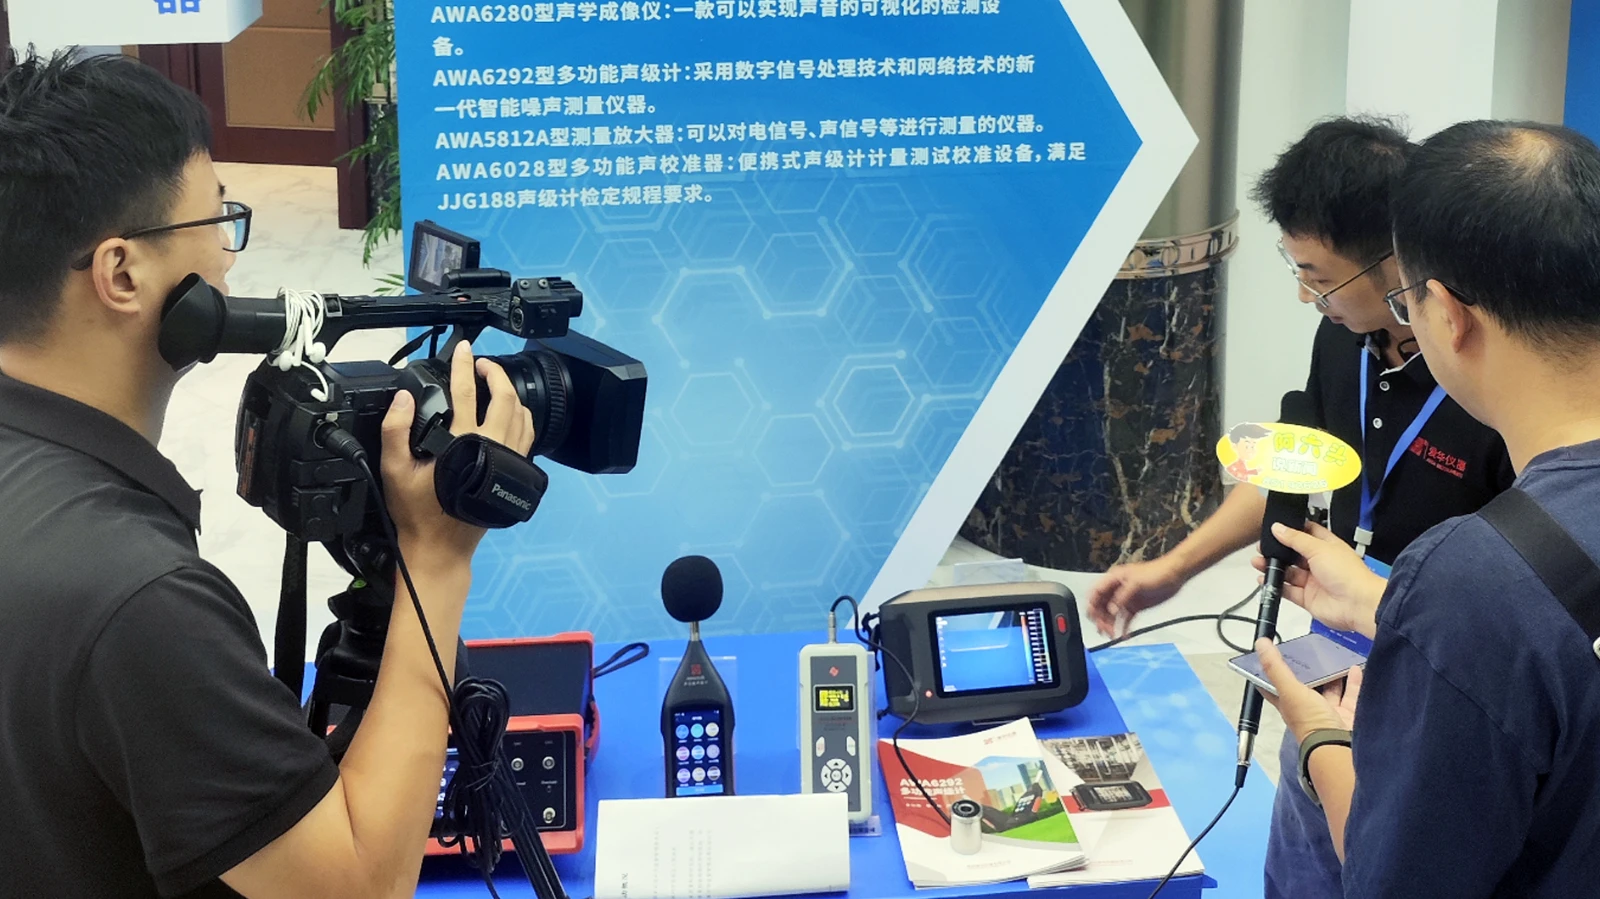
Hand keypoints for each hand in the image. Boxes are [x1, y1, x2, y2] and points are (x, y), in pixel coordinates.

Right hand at [380, 340, 536, 559]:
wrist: (441, 547)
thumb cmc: (418, 513)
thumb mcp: (393, 470)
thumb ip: (395, 430)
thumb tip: (403, 398)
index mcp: (463, 443)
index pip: (466, 392)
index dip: (464, 366)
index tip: (463, 350)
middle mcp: (492, 448)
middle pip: (505, 397)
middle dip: (494, 373)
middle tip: (480, 364)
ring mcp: (508, 460)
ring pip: (522, 415)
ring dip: (510, 393)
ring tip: (494, 383)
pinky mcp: (514, 472)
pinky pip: (527, 436)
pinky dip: (522, 417)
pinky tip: (510, 413)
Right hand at [1087, 556, 1188, 636]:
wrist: (1174, 575)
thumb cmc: (1157, 572)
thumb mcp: (1136, 583)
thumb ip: (1122, 597)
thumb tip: (1111, 610)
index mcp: (1114, 579)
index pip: (1096, 592)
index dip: (1091, 604)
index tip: (1092, 617)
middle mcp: (1118, 590)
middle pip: (1102, 606)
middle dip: (1101, 618)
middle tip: (1104, 630)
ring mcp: (1126, 599)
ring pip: (1112, 614)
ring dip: (1110, 625)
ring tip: (1112, 634)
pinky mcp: (1135, 606)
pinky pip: (1125, 619)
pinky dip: (1123, 627)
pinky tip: (1123, 635)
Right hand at [1251, 522, 1386, 638]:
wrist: (1357, 605)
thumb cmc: (1348, 574)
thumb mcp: (1319, 548)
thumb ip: (1295, 539)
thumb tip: (1278, 528)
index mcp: (1327, 547)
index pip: (1307, 533)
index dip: (1292, 530)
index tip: (1275, 527)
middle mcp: (1320, 563)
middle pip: (1294, 554)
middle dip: (1278, 551)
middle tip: (1262, 548)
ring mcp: (1313, 581)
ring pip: (1288, 572)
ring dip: (1273, 568)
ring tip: (1258, 563)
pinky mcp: (1307, 598)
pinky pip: (1287, 591)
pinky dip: (1276, 586)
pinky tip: (1265, 580)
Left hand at [1254, 638, 1362, 739]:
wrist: (1340, 747)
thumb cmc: (1310, 721)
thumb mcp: (1290, 690)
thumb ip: (1276, 667)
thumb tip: (1260, 643)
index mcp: (1287, 703)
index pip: (1273, 684)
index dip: (1270, 669)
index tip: (1271, 652)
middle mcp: (1305, 708)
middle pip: (1305, 685)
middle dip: (1308, 669)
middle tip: (1312, 647)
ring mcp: (1327, 712)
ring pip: (1329, 689)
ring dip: (1331, 674)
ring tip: (1334, 653)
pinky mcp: (1347, 715)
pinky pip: (1351, 695)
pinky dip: (1353, 681)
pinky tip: (1355, 667)